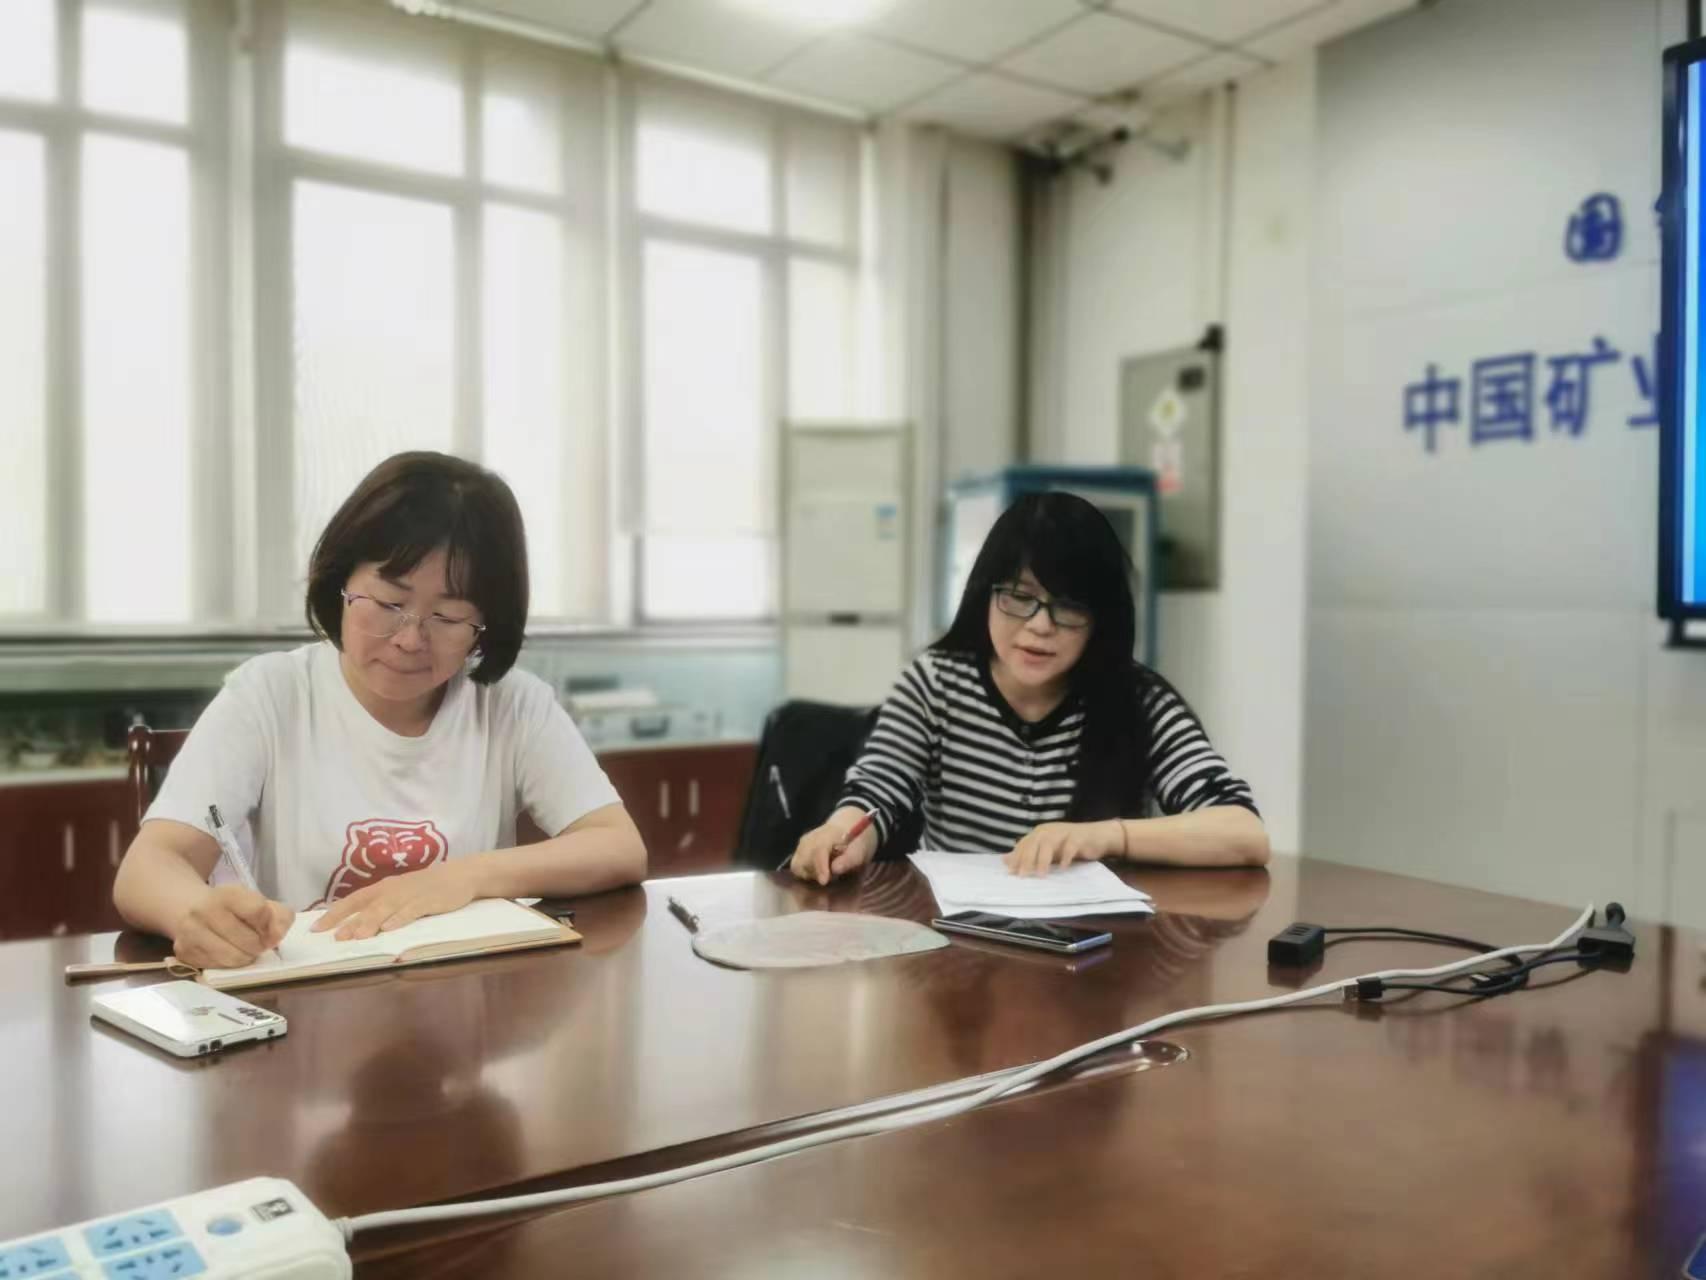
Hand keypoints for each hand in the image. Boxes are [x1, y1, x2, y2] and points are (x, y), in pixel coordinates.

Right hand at [172, 885, 293, 968]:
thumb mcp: (258, 902)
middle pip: (249, 941)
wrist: (188, 908)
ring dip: (245, 957)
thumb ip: (279, 916)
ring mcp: (190, 933)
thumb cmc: (231, 908)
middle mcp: (204, 911)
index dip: (269, 924)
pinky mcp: (183, 952)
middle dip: (259, 945)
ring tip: (243, 949)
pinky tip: (226, 952)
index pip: (258, 911)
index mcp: (227, 894)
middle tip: (257, 942)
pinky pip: (218, 967)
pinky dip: (228, 964)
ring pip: (233, 958)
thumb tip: (276, 937)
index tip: (268, 927)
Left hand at [312, 862, 478, 940]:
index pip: (353, 900)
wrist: (461, 875)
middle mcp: (392, 889)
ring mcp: (410, 894)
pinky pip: (411, 910)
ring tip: (358, 937)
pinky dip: (400, 918)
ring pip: (386, 909)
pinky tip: (390, 928)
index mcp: (383, 888)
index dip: (334, 914)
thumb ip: (381, 906)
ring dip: (371, 922)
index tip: (316, 929)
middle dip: (350, 922)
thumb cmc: (427, 887)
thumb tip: (354, 925)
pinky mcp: (428, 900)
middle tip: (335, 938)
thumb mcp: (401, 893)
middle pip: (366, 906)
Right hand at [789, 808, 878, 885]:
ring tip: (824, 873)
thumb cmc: (854, 842)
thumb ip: (848, 860)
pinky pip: (796, 867)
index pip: (819, 851)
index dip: (820, 867)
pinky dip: (805, 873)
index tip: (824, 881)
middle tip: (831, 876)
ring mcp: (802, 844)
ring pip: (797, 866)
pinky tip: (817, 872)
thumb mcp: (859, 851)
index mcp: (828, 835)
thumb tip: (835, 869)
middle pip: (804, 860)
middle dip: (815, 873)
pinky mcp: (798, 850)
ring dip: (809, 874)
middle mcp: (810, 838)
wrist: (846, 829)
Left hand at [1003, 820, 1123, 877]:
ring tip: (1040, 874)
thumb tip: (1005, 860)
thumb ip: (1027, 854)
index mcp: (1040, 833)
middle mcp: (1049, 830)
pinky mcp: (1079, 837)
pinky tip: (1063, 867)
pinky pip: (1071, 845)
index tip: (1010, 872)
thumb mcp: (1046, 850)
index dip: (1016, 857)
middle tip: (1022, 876)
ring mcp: (1064, 832)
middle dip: (1027, 859)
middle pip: (1034, 843)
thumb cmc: (1068, 845)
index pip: (1024, 844)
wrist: (1097, 836)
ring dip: (1043, 859)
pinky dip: (1066, 856)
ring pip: (1049, 843)